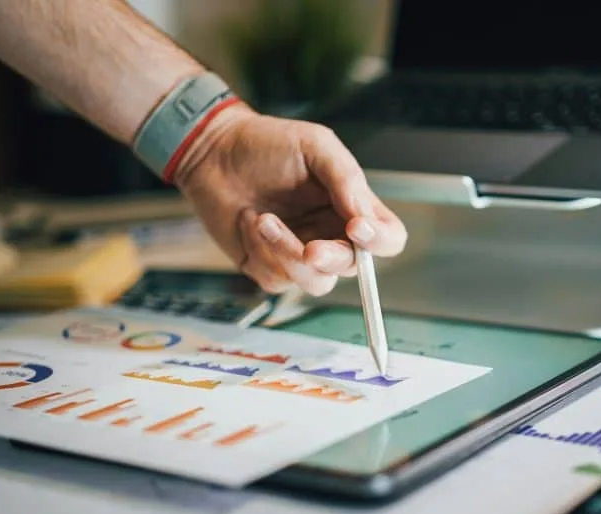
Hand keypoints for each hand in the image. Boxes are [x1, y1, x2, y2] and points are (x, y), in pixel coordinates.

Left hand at [172, 102, 406, 295]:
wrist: (213, 152)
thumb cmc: (266, 144)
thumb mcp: (314, 145)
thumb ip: (346, 178)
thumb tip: (365, 217)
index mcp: (351, 207)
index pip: (387, 238)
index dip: (380, 241)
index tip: (358, 228)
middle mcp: (331, 234)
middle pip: (354, 268)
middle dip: (331, 259)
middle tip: (311, 248)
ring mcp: (300, 254)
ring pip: (316, 282)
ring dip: (289, 255)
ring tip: (264, 220)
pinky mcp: (268, 266)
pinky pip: (278, 279)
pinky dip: (262, 252)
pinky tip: (249, 223)